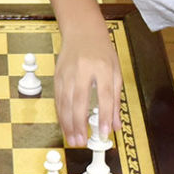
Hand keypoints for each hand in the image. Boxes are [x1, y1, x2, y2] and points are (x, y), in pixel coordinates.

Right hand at [54, 31, 122, 145]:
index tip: (103, 132)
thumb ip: (115, 99)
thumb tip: (114, 124)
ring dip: (68, 123)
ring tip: (72, 139)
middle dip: (79, 124)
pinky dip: (60, 115)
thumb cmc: (101, 51)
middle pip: (80, 101)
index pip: (104, 96)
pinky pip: (58, 99)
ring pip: (65, 103)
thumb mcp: (115, 72)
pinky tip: (64, 126)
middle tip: (81, 142)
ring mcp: (67, 73)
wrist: (82, 31)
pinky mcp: (57, 76)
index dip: (104, 116)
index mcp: (102, 68)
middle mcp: (83, 71)